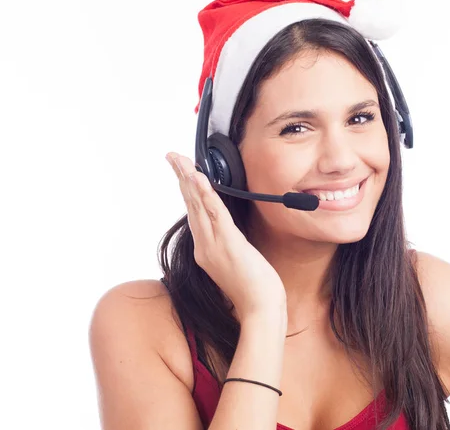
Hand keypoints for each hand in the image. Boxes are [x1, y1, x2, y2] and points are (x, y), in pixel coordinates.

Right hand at [165, 152, 286, 321]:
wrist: (260, 309)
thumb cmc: (253, 289)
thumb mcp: (237, 263)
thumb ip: (228, 245)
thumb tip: (228, 234)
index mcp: (205, 250)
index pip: (194, 213)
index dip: (188, 190)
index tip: (183, 172)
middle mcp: (204, 246)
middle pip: (191, 205)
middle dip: (181, 178)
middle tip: (172, 157)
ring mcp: (214, 245)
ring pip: (198, 206)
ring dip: (188, 180)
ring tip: (178, 160)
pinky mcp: (229, 244)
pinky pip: (215, 213)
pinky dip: (205, 194)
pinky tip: (197, 178)